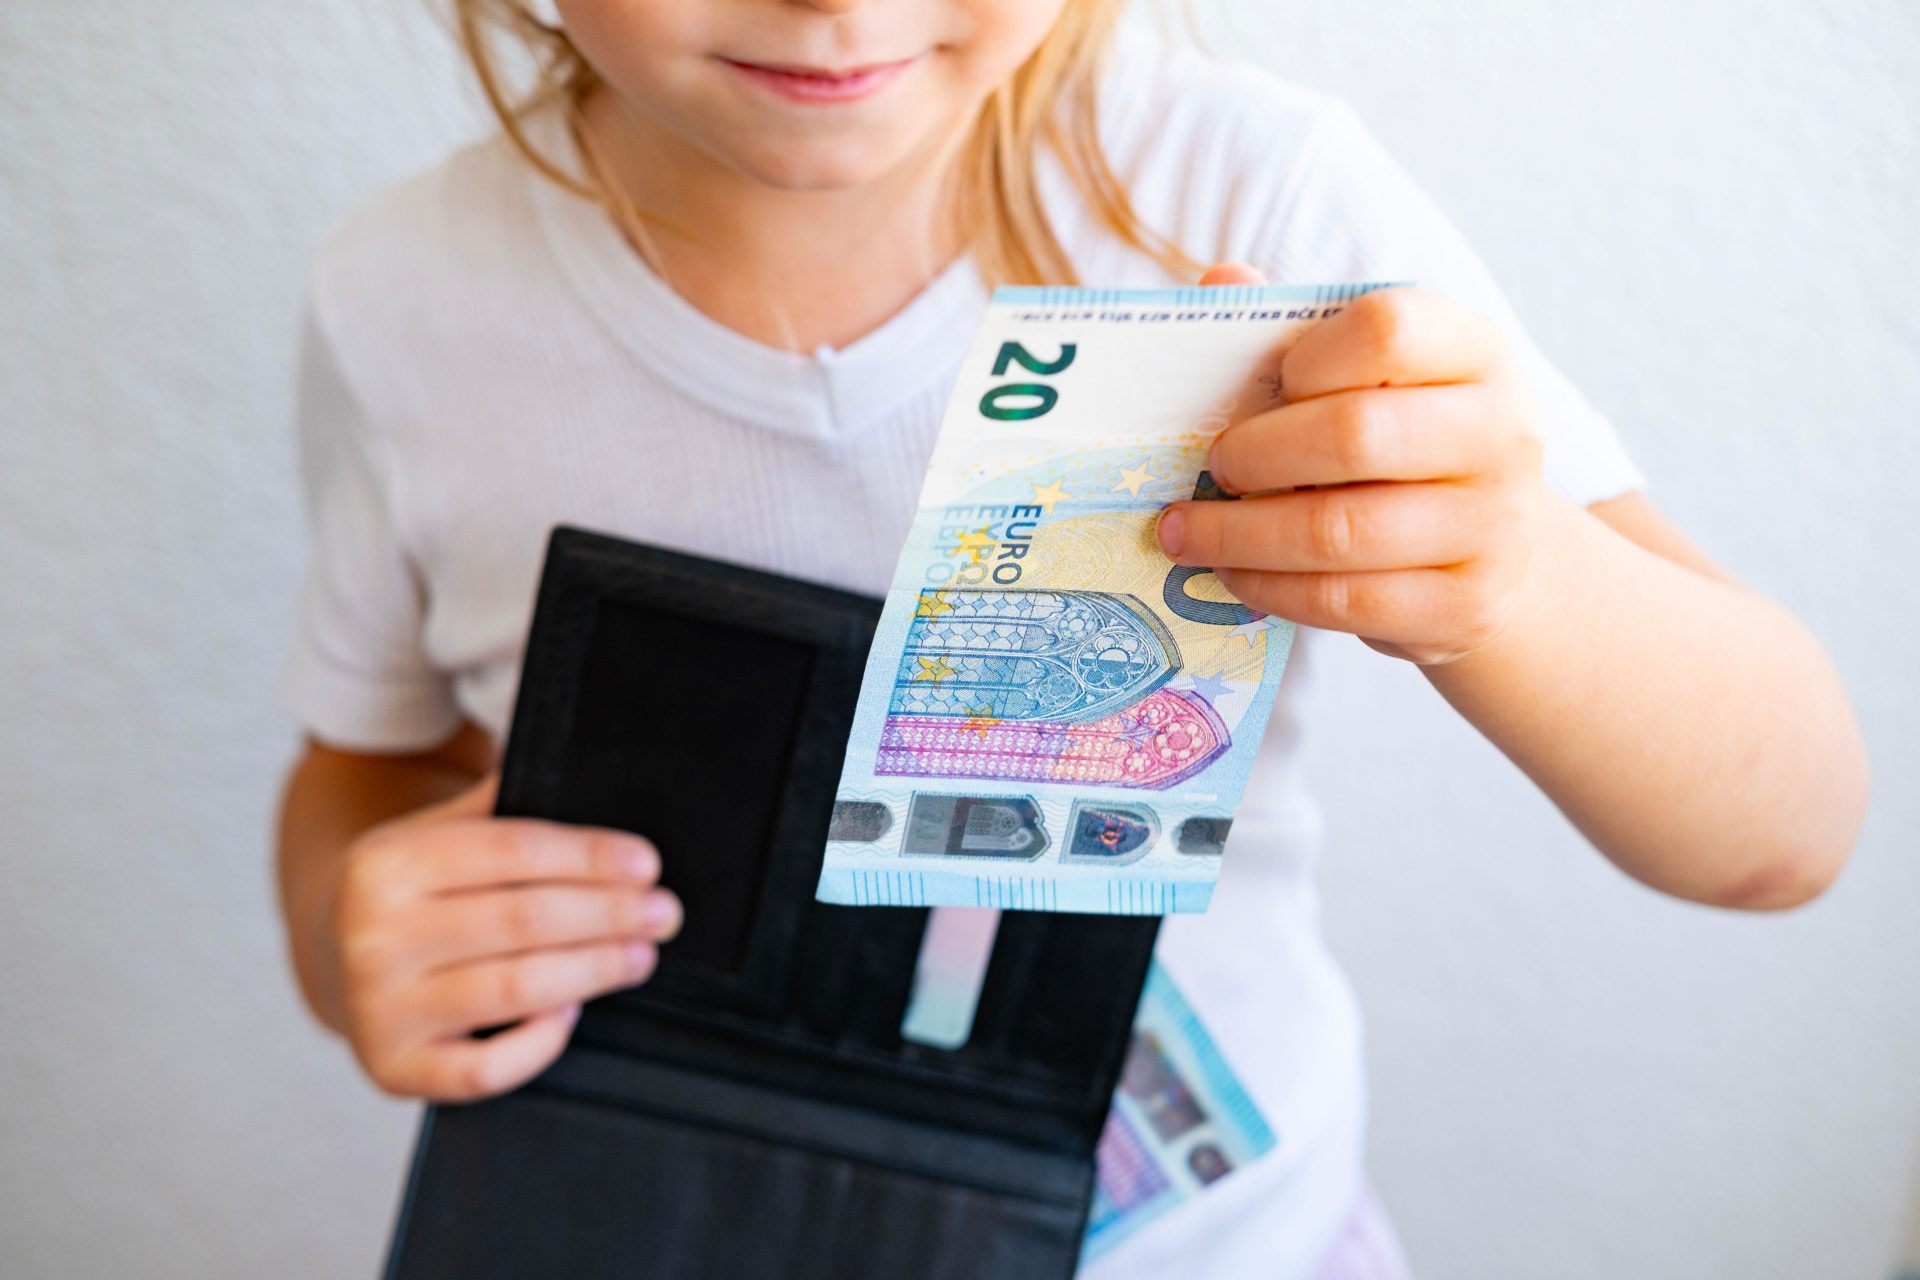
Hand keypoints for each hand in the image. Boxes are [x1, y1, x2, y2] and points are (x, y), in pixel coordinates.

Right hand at [330, 776, 680, 1100]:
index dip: (589, 857)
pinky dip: (537, 1045)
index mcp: (386, 864)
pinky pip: (483, 1071)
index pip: (512, 851)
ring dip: (593, 971)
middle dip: (608, 915)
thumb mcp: (434, 833)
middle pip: (523, 920)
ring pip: (513, 990)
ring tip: (639, 955)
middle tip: (663, 912)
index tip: (646, 864)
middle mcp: (374, 937)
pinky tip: (570, 1014)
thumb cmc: (410, 893)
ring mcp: (380, 1010)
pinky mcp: (394, 1070)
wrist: (329, 960)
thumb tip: (584, 777)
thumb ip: (497, 808)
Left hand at [1156, 263, 1547, 665]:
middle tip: (1211, 469)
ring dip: (1240, 535)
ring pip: (1341, 531)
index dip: (1308, 359)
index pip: (1387, 331)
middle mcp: (1500, 432)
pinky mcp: (1464, 606)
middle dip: (1257, 455)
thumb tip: (1221, 281)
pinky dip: (1272, 588)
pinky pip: (1347, 601)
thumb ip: (1294, 326)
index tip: (1268, 387)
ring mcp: (1492, 525)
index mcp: (1473, 351)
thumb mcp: (1365, 376)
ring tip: (1186, 533)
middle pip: (1355, 435)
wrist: (1496, 551)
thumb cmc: (1401, 442)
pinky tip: (1232, 573)